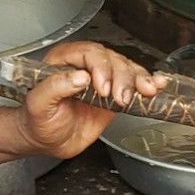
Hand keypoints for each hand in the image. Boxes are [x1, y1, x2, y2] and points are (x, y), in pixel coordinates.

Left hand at [16, 40, 163, 158]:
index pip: (90, 53)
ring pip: (127, 69)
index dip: (101, 67)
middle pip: (113, 60)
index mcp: (65, 61)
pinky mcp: (115, 96)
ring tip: (145, 91)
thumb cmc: (37, 121)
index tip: (103, 88)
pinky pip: (134, 85)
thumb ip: (55, 87)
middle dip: (123, 76)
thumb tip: (80, 76)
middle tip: (121, 97)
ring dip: (139, 79)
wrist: (45, 141)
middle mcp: (87, 66)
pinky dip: (147, 84)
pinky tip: (157, 85)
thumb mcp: (39, 104)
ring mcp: (103, 80)